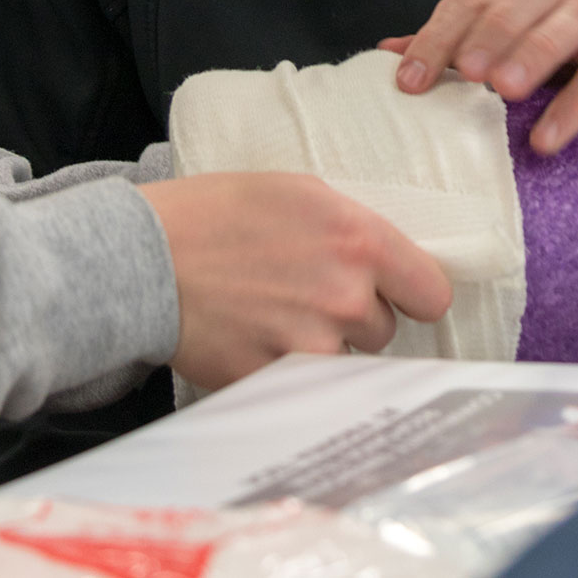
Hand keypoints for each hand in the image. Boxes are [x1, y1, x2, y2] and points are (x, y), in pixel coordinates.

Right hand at [137, 173, 450, 391]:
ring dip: (320, 346)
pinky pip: (303, 385)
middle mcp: (346, 297)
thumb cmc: (217, 213)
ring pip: (344, 361)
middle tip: (306, 292)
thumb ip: (355, 229)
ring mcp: (311, 345)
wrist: (145, 255)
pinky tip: (253, 336)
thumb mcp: (301, 192)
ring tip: (274, 313)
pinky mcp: (276, 382)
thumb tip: (393, 263)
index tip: (395, 294)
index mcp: (360, 241)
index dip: (412, 295)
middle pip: (384, 331)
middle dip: (353, 317)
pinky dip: (285, 369)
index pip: (432, 294)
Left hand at [382, 0, 577, 155]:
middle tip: (462, 76)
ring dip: (531, 56)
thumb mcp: (522, 34)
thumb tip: (388, 53)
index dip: (437, 37)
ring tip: (503, 95)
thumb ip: (461, 42)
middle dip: (484, 38)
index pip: (471, 0)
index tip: (408, 82)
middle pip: (515, 5)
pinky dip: (576, 106)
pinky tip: (548, 139)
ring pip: (564, 26)